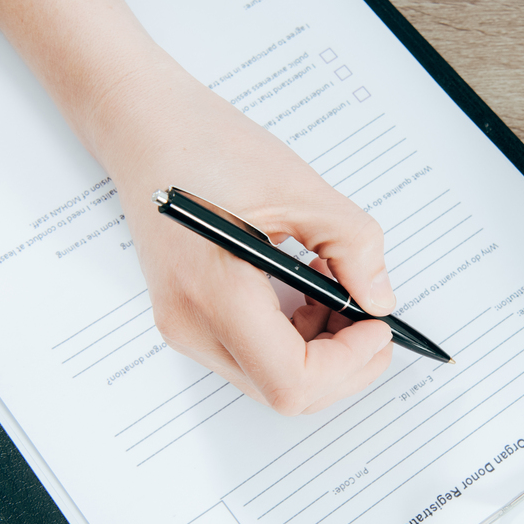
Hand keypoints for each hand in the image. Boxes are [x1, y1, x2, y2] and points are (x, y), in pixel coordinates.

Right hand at [97, 53, 395, 415]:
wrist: (144, 130)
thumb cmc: (206, 148)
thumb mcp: (300, 189)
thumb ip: (353, 248)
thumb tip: (379, 300)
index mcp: (214, 293)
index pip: (291, 381)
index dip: (348, 365)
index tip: (377, 326)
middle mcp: (191, 325)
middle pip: (285, 393)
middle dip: (342, 362)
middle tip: (371, 314)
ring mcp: (186, 328)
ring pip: (272, 380)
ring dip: (321, 348)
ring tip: (333, 283)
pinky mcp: (191, 320)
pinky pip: (255, 356)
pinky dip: (295, 336)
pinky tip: (308, 288)